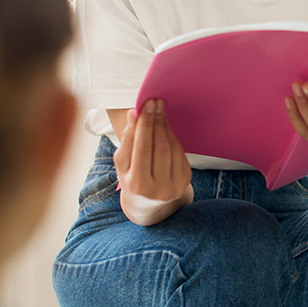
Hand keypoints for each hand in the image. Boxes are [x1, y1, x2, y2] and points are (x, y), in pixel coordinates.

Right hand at [113, 98, 192, 224]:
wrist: (148, 204)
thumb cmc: (130, 179)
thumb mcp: (122, 164)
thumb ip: (127, 140)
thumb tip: (133, 114)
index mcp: (137, 185)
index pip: (142, 148)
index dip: (145, 124)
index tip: (146, 105)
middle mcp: (158, 188)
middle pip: (158, 147)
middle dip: (156, 121)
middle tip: (155, 102)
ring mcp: (174, 186)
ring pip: (171, 148)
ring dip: (165, 126)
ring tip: (159, 111)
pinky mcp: (185, 180)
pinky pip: (179, 153)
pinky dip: (172, 137)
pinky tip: (166, 126)